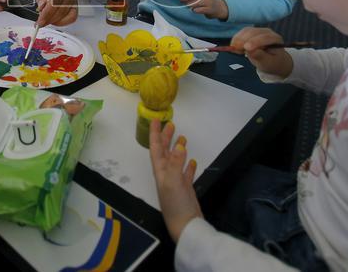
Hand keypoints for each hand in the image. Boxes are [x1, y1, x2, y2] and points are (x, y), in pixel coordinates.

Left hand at [149, 120, 202, 242]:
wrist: (186, 226)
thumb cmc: (176, 204)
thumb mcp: (174, 181)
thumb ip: (176, 163)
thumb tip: (179, 145)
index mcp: (160, 171)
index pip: (156, 148)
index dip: (155, 134)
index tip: (155, 120)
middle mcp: (166, 175)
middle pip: (165, 152)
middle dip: (166, 138)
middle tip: (171, 124)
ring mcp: (176, 182)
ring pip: (175, 161)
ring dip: (178, 149)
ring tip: (182, 138)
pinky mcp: (186, 189)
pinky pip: (186, 173)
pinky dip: (188, 165)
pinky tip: (192, 160)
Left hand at [176, 0, 228, 19]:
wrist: (219, 8)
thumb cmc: (206, 1)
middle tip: (180, 0)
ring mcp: (208, 1)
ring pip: (197, 2)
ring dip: (189, 3)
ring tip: (185, 5)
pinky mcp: (210, 9)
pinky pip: (202, 9)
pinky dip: (196, 10)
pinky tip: (193, 10)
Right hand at [231, 27, 293, 78]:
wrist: (273, 61)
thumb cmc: (271, 63)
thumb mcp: (267, 63)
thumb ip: (260, 56)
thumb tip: (249, 50)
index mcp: (275, 39)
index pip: (265, 38)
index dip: (255, 42)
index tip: (246, 48)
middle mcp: (268, 32)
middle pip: (254, 32)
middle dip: (243, 40)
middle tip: (236, 51)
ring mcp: (259, 30)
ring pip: (246, 31)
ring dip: (238, 39)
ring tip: (235, 51)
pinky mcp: (252, 31)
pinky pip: (242, 33)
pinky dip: (236, 39)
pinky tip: (234, 47)